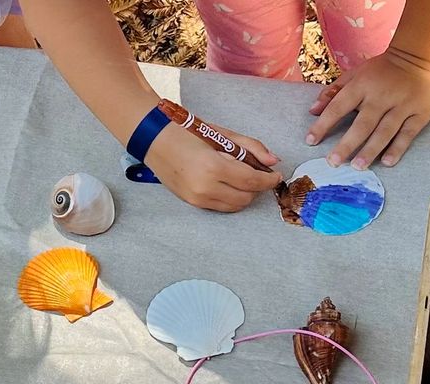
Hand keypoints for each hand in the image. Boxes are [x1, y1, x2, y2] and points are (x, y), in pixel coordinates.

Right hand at [144, 123, 283, 212]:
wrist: (154, 139)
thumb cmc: (187, 132)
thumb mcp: (222, 134)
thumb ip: (251, 147)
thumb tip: (273, 161)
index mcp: (214, 167)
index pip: (251, 181)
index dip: (268, 180)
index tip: (276, 175)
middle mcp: (205, 187)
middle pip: (245, 198)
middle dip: (257, 188)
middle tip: (259, 175)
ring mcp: (197, 198)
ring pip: (234, 206)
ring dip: (244, 194)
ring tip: (242, 178)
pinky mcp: (192, 202)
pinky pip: (220, 206)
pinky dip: (229, 197)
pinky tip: (227, 183)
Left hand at [306, 46, 429, 168]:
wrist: (420, 57)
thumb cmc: (381, 71)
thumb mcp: (355, 74)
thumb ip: (333, 92)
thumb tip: (312, 110)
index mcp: (362, 85)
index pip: (338, 106)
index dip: (323, 124)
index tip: (310, 141)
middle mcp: (381, 96)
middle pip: (362, 124)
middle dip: (347, 144)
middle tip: (333, 162)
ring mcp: (402, 105)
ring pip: (384, 131)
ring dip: (370, 150)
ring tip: (358, 166)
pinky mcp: (420, 113)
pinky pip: (408, 133)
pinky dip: (398, 148)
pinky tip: (387, 162)